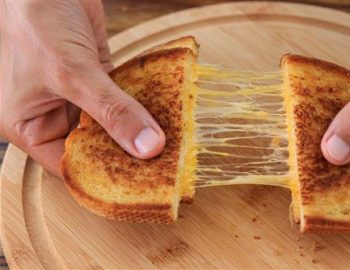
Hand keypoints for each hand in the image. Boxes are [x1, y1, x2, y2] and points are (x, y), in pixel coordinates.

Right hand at [0, 0, 164, 176]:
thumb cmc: (36, 21)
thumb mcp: (72, 72)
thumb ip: (111, 111)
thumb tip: (147, 147)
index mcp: (29, 125)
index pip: (68, 166)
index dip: (102, 177)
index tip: (139, 184)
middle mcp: (53, 114)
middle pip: (94, 147)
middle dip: (125, 154)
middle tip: (162, 167)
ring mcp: (79, 96)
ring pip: (112, 124)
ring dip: (137, 130)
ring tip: (170, 147)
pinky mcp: (99, 78)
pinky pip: (123, 100)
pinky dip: (140, 107)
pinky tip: (164, 117)